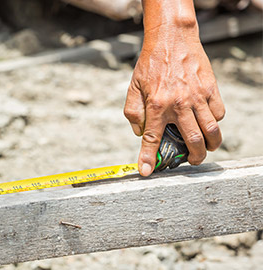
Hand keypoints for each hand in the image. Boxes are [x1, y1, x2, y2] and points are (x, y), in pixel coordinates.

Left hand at [124, 25, 224, 176]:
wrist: (171, 39)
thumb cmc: (149, 65)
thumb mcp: (132, 88)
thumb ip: (133, 113)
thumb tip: (140, 133)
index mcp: (156, 105)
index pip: (152, 139)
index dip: (148, 158)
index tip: (147, 172)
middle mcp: (178, 104)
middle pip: (192, 141)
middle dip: (193, 158)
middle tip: (191, 161)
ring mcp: (197, 97)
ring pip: (211, 130)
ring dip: (210, 145)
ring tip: (205, 148)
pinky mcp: (211, 89)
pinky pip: (218, 114)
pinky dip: (215, 123)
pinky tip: (207, 123)